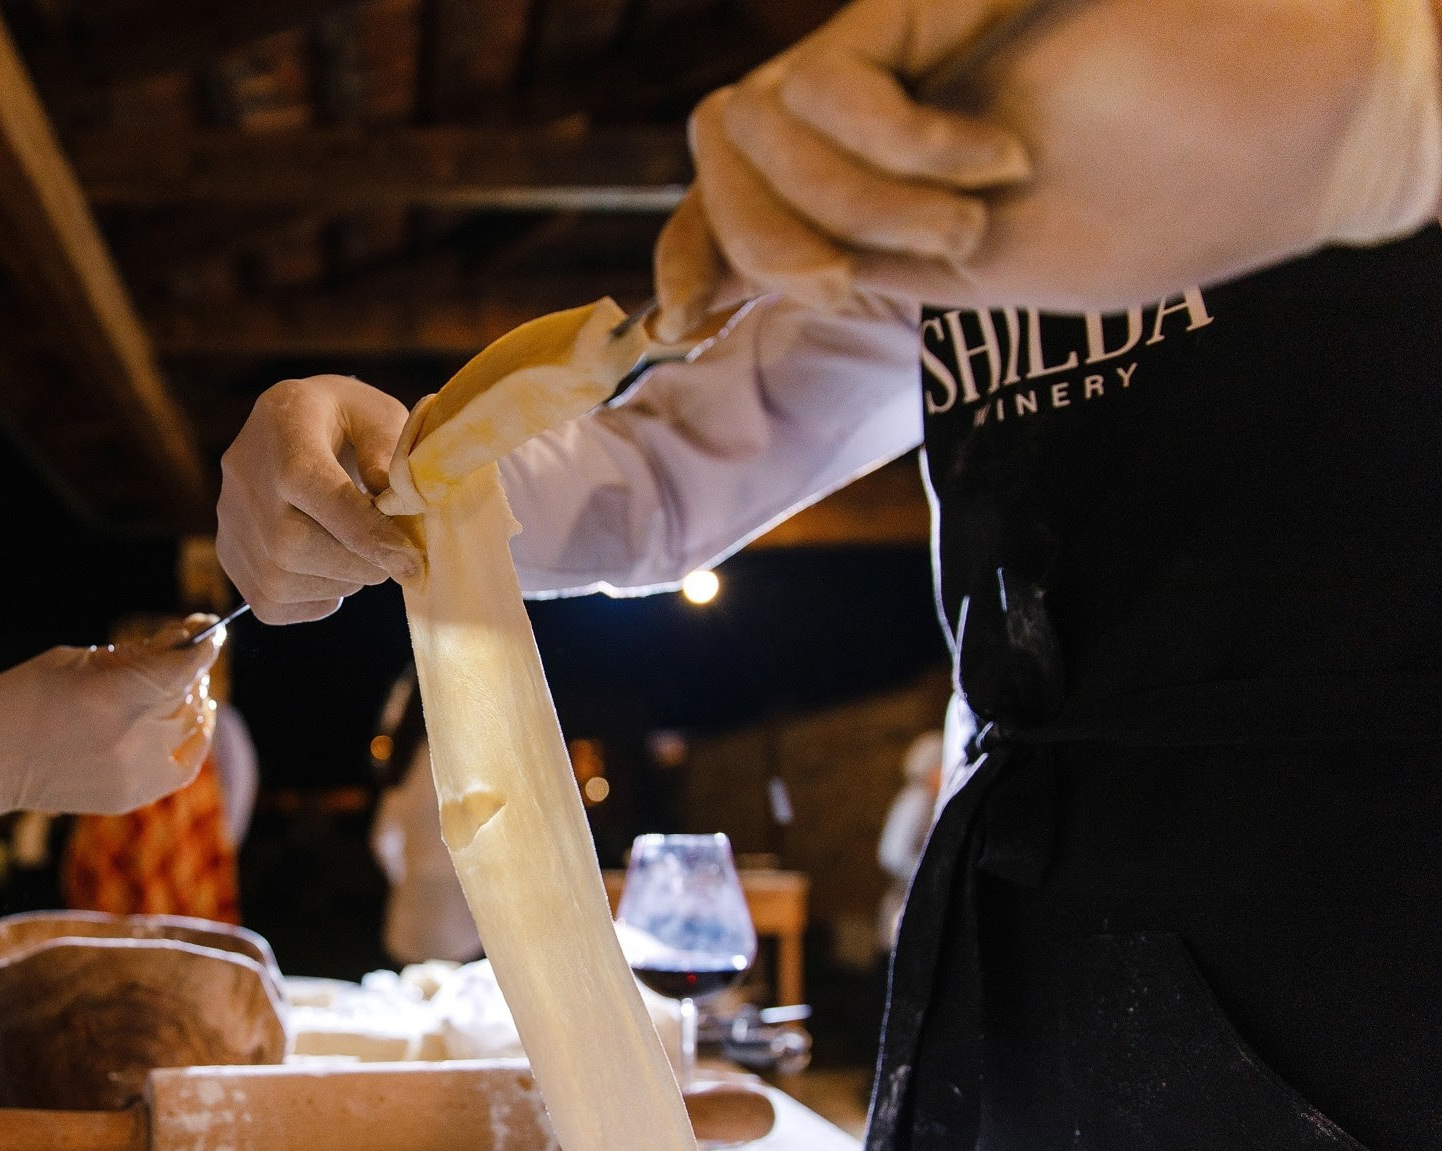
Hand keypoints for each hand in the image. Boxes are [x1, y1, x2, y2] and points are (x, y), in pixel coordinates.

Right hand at [0, 621, 221, 831]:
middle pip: (186, 696)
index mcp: (111, 698)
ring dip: (190, 701)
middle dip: (189, 669)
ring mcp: (133, 774)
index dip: (203, 646)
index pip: (183, 670)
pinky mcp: (130, 797)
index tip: (209, 628)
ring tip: (177, 684)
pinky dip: (193, 741)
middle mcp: (130, 740)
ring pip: (190, 729)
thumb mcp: (74, 661)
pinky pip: (184, 767)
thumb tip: (182, 639)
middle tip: (179, 649)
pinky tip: (192, 720)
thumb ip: (133, 655)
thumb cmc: (20, 698)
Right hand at [217, 375, 421, 623]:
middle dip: (355, 564)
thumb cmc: (344, 419)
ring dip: (338, 583)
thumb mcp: (377, 414)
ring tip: (359, 557)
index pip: (313, 488)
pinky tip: (331, 571)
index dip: (365, 532)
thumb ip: (389, 453)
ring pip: (281, 580)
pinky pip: (270, 603)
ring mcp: (230, 520)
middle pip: (291, 545)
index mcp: (284, 429)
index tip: (411, 563)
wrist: (287, 427)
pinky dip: (313, 599)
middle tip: (390, 557)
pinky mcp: (228, 555)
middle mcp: (245, 477)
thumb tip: (395, 504)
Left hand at [657, 0, 1441, 323]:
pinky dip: (899, 150)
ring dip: (851, 209)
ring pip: (753, 130)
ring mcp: (881, 63)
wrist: (1262, 135)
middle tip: (852, 291)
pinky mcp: (913, 14)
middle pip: (713, 165)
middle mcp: (851, 123)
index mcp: (857, 193)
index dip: (685, 260)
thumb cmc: (1146, 209)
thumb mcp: (980, 275)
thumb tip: (759, 287)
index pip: (726, 214)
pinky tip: (994, 163)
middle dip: (758, 246)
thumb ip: (871, 269)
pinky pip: (827, 86)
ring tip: (967, 226)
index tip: (681, 326)